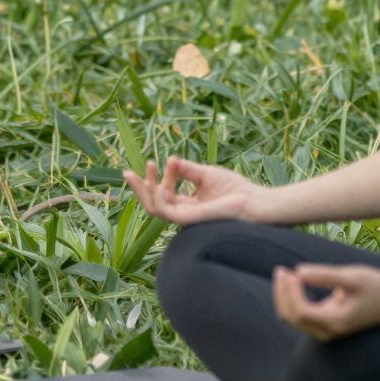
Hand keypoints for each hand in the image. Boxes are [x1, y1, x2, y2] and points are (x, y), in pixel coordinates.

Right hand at [123, 155, 263, 225]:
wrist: (253, 202)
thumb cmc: (235, 189)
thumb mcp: (206, 174)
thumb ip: (187, 170)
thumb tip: (170, 159)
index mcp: (188, 205)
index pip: (164, 194)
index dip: (161, 176)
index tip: (170, 159)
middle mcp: (184, 214)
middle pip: (153, 204)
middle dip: (139, 189)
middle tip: (126, 172)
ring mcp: (185, 219)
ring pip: (154, 209)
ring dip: (144, 191)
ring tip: (139, 172)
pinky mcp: (189, 220)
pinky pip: (165, 211)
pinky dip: (158, 196)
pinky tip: (157, 183)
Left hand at [272, 261, 379, 341]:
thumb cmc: (375, 285)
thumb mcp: (351, 276)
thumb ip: (325, 275)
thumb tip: (298, 271)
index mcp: (336, 322)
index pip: (301, 312)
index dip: (289, 292)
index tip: (289, 271)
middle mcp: (329, 331)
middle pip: (292, 319)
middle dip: (282, 295)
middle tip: (281, 269)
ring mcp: (327, 329)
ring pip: (295, 319)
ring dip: (285, 298)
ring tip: (284, 273)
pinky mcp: (327, 322)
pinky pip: (302, 315)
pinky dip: (294, 299)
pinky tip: (294, 280)